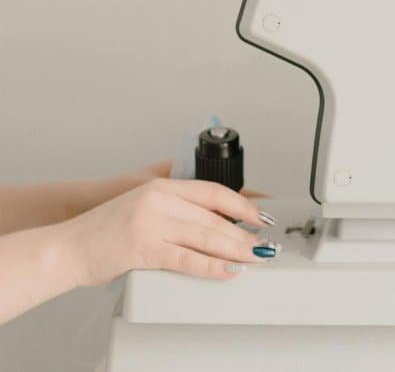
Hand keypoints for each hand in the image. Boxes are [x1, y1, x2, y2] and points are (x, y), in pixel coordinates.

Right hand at [55, 178, 272, 286]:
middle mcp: (159, 201)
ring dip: (236, 250)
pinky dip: (211, 266)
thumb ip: (176, 208)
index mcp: (162, 187)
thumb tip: (217, 223)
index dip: (243, 205)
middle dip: (244, 234)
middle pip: (214, 217)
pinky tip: (228, 271)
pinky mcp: (143, 248)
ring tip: (255, 259)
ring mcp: (150, 223)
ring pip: (206, 237)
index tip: (262, 217)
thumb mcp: (144, 206)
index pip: (214, 192)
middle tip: (264, 246)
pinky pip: (187, 258)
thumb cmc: (105, 232)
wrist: (67, 247)